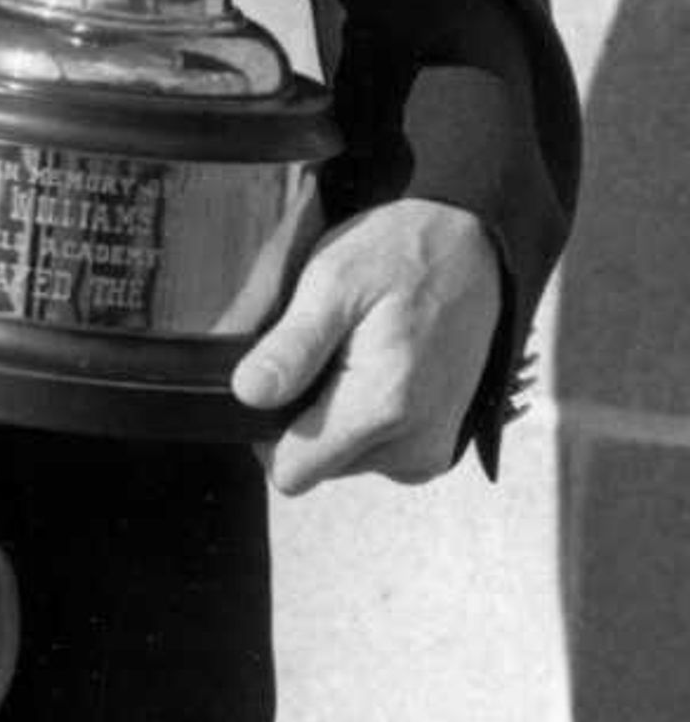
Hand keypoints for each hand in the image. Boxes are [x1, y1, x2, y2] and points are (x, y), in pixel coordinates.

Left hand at [229, 198, 501, 497]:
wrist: (472, 251)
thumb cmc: (402, 256)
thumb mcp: (333, 279)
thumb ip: (291, 346)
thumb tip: (248, 394)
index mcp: (383, 406)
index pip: (291, 470)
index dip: (264, 428)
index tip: (274, 376)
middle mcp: (413, 447)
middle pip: (314, 463)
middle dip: (302, 412)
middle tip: (324, 347)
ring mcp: (428, 453)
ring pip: (340, 459)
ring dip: (332, 412)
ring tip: (354, 350)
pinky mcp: (435, 449)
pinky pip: (372, 451)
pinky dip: (361, 416)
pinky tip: (375, 367)